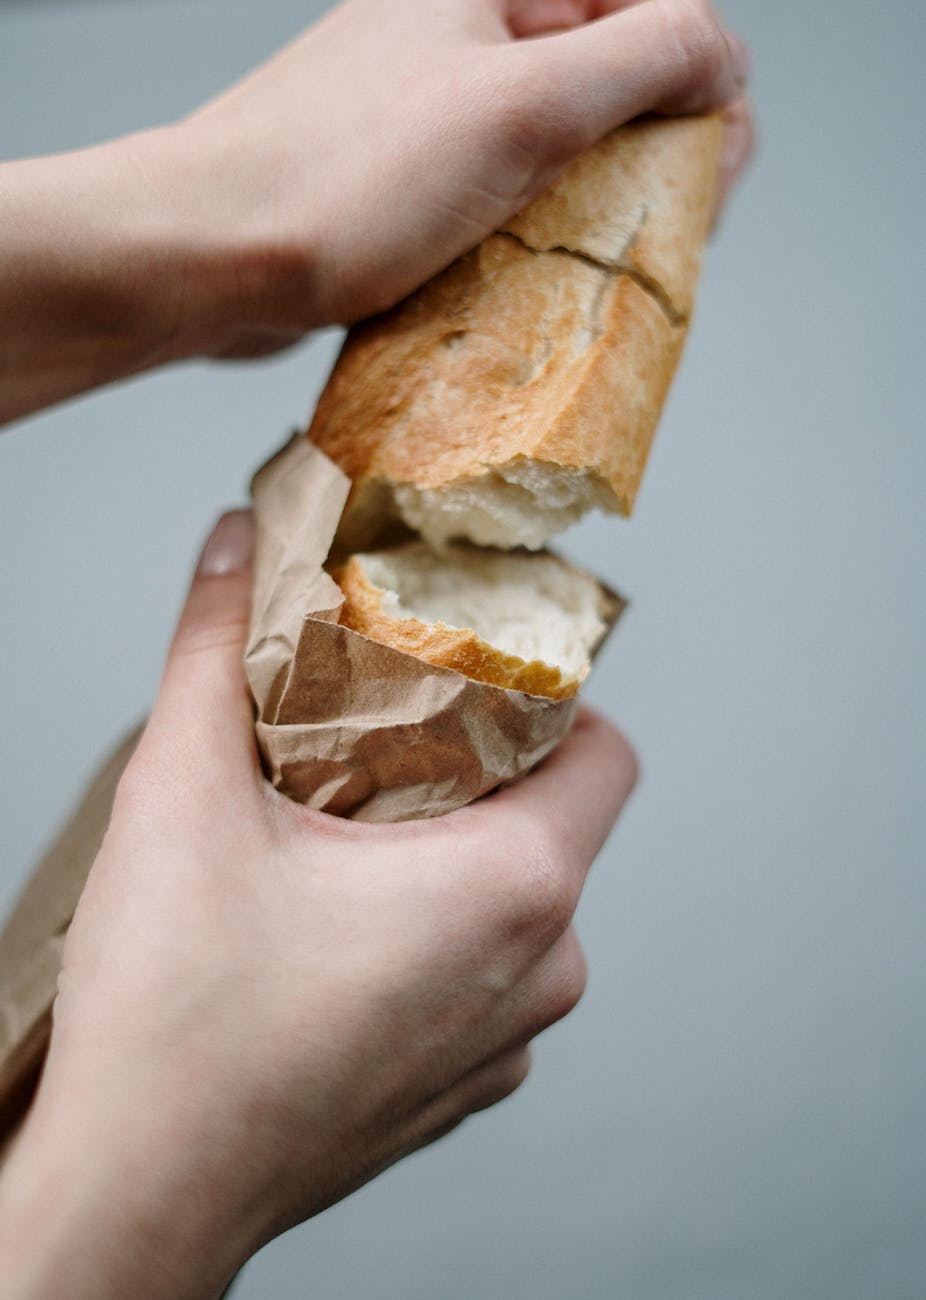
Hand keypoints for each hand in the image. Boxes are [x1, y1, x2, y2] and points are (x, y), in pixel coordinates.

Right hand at [0, 512, 636, 1299]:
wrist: (138, 1193)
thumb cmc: (176, 1017)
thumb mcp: (184, 796)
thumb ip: (215, 649)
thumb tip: (235, 542)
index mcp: (515, 886)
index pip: (608, 751)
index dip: (555, 698)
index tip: (475, 679)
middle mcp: (541, 971)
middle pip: (554, 824)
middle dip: (477, 774)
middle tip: (378, 746)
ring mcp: (507, 1043)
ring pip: (515, 904)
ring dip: (448, 860)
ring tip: (344, 843)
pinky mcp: (460, 1090)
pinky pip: (482, 978)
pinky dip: (432, 939)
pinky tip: (337, 936)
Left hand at [170, 0, 752, 350]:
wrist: (213, 257)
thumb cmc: (345, 179)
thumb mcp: (521, 104)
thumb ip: (644, 57)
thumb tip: (722, 56)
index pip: (651, 8)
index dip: (703, 86)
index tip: (708, 175)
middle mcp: (468, 33)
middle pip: (613, 79)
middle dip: (657, 153)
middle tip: (665, 234)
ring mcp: (437, 108)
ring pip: (562, 143)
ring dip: (601, 203)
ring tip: (604, 265)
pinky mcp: (412, 178)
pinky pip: (507, 193)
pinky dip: (539, 234)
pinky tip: (542, 277)